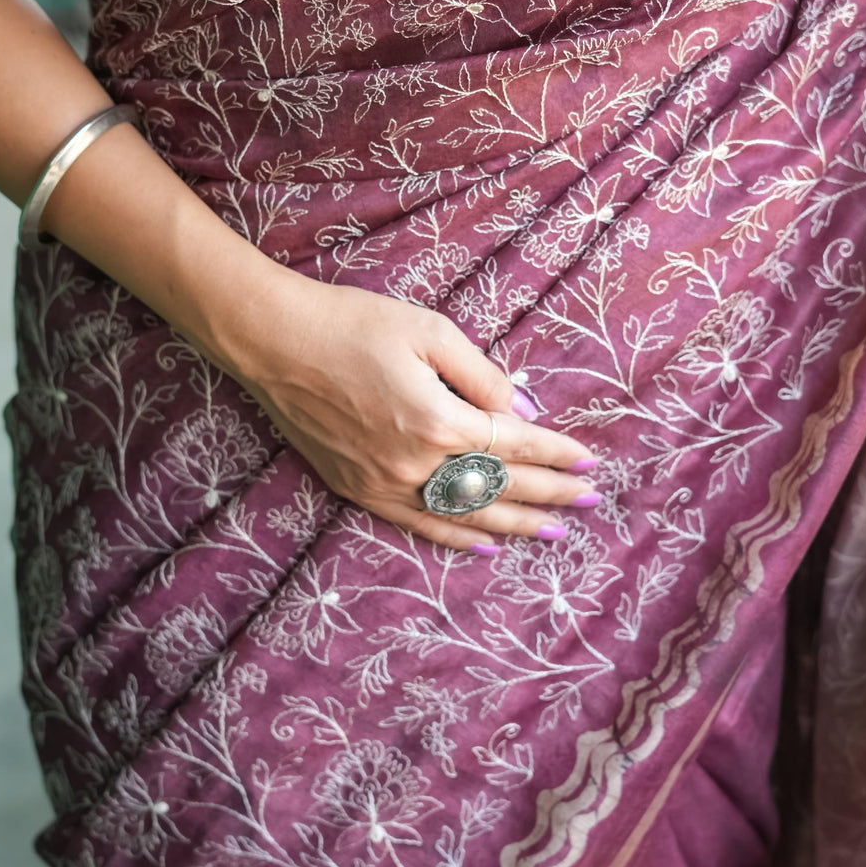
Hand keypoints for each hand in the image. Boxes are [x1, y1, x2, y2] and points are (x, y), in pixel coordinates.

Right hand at [209, 268, 601, 552]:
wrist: (274, 342)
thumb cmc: (352, 323)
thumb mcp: (428, 330)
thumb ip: (481, 374)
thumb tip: (524, 408)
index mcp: (440, 420)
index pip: (514, 445)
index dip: (555, 454)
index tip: (589, 462)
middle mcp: (417, 463)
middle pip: (498, 486)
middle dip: (550, 494)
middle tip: (590, 501)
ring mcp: (386, 483)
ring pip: (463, 515)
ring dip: (513, 524)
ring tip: (554, 533)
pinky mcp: (358, 489)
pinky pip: (417, 524)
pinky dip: (454, 537)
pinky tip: (484, 543)